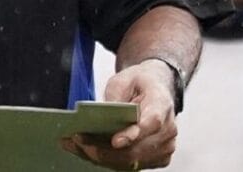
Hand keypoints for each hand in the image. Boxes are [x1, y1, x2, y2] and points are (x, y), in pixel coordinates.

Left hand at [60, 59, 176, 169]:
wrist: (155, 88)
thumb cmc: (139, 82)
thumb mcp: (124, 79)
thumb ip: (116, 96)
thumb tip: (103, 116)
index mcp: (162, 104)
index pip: (152, 123)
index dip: (133, 135)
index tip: (114, 141)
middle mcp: (168, 131)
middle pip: (137, 149)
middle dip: (105, 149)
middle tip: (78, 140)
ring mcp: (164, 148)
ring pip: (130, 161)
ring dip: (100, 157)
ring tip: (74, 146)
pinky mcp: (155, 159)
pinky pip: (129, 165)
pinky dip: (106, 160)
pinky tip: (86, 150)